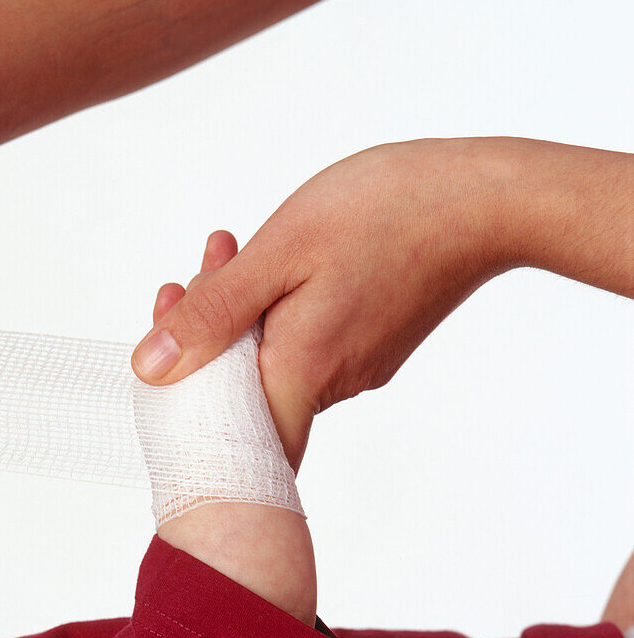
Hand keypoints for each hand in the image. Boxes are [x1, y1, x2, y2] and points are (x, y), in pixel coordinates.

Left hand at [134, 139, 516, 470]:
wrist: (486, 200)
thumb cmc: (386, 213)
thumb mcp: (279, 253)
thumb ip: (214, 314)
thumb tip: (151, 368)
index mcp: (300, 371)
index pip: (228, 437)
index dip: (186, 406)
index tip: (167, 342)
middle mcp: (331, 385)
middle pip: (242, 385)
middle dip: (205, 329)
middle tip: (200, 264)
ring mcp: (357, 367)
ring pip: (273, 355)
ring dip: (240, 310)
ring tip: (230, 247)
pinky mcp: (374, 345)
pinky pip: (306, 340)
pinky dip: (277, 307)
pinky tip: (274, 258)